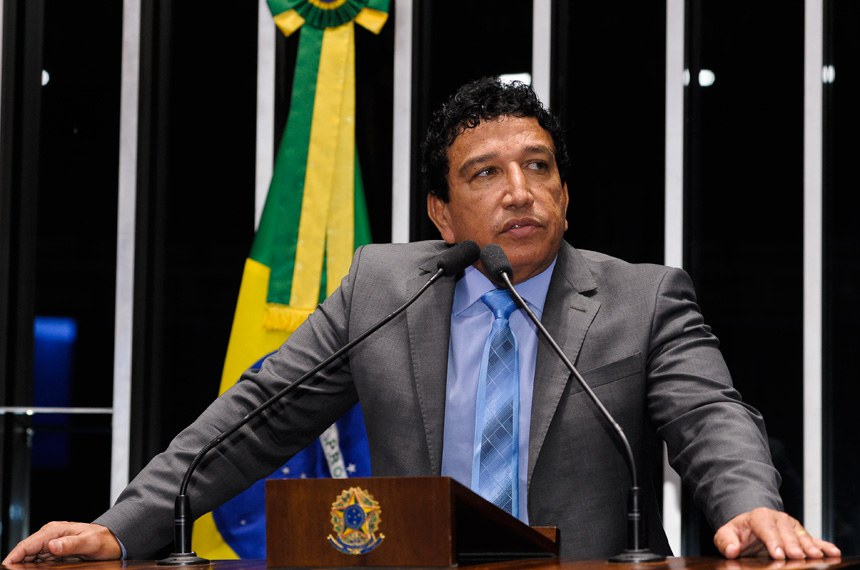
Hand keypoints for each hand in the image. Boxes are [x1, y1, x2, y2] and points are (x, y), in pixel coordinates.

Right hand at [2, 521, 121, 563]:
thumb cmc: (103, 539)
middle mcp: (50, 536)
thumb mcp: (89, 542)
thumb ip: (71, 544)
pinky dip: (33, 567)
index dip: (14, 556)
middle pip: (25, 552)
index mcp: (54, 531)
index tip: (6, 566)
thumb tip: (52, 546)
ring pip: (30, 557)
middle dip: (16, 563)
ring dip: (24, 566)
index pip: (27, 544)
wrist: (113, 540)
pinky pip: (38, 560)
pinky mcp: (55, 551)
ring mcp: (51, 544)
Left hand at [714, 507, 840, 559]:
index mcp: (758, 517)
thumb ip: (726, 541)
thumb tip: (731, 550)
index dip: (772, 540)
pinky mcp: (801, 534)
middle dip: (792, 544)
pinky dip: (823, 545)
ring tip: (816, 556)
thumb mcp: (726, 534)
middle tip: (798, 556)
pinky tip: (832, 552)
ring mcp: (791, 526)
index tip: (777, 554)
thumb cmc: (739, 532)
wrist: (750, 526)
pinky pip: (814, 539)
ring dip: (810, 546)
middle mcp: (777, 519)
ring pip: (801, 535)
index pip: (765, 527)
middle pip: (786, 531)